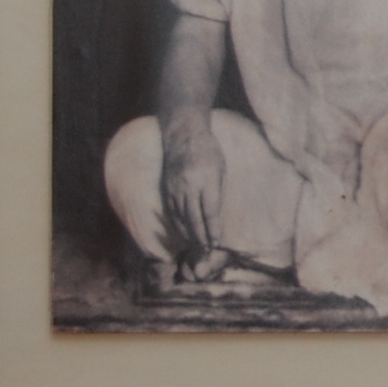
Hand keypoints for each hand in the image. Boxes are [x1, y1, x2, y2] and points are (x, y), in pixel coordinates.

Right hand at [158, 110, 222, 263]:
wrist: (183, 135)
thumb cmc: (209, 151)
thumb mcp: (221, 170)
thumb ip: (218, 193)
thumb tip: (216, 217)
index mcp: (206, 181)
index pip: (210, 212)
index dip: (212, 229)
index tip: (216, 242)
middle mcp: (189, 186)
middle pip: (194, 218)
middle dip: (201, 237)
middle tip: (207, 251)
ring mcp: (175, 188)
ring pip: (181, 217)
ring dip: (189, 234)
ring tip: (197, 246)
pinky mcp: (166, 189)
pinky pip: (172, 211)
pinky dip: (178, 224)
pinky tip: (184, 232)